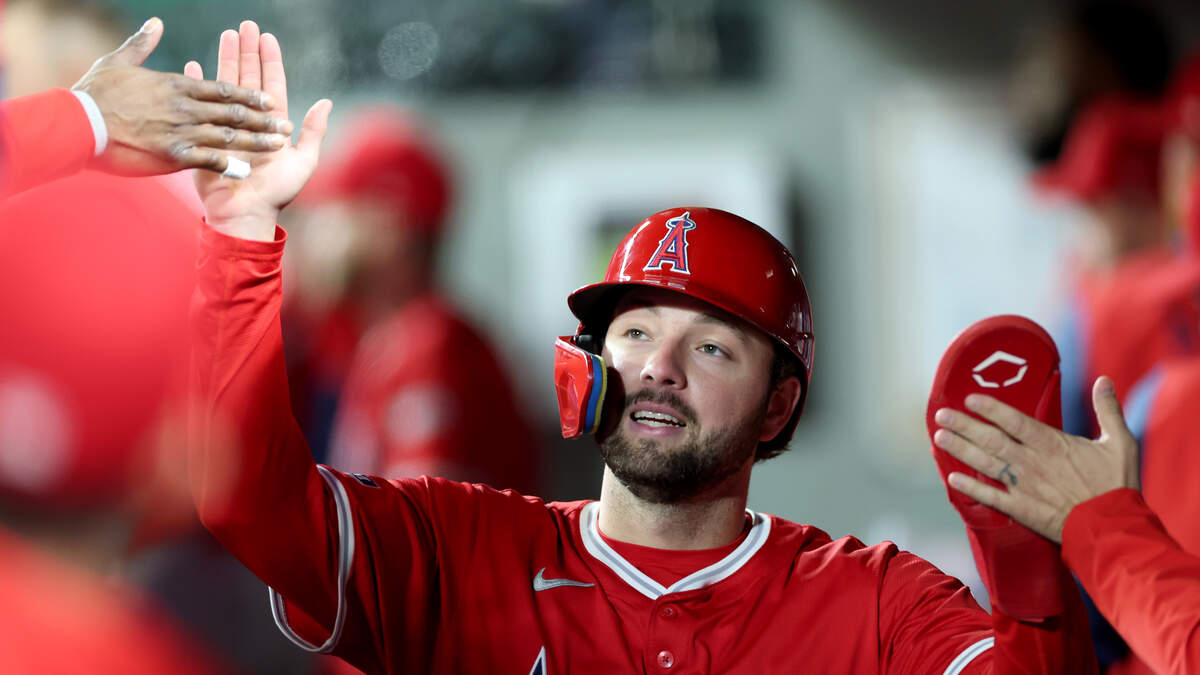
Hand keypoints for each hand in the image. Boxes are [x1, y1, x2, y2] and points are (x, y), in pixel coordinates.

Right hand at [70, 17, 292, 175]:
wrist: (78, 123)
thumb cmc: (94, 93)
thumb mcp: (118, 61)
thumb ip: (141, 43)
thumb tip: (156, 23)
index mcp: (177, 86)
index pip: (223, 89)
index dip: (250, 96)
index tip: (270, 101)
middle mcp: (185, 108)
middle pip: (233, 113)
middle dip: (262, 120)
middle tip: (285, 126)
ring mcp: (181, 132)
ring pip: (227, 136)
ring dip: (255, 142)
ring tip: (278, 147)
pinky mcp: (171, 155)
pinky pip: (207, 160)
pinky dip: (227, 165)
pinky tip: (246, 171)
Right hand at [187, 21, 331, 241]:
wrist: (246, 215)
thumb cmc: (277, 194)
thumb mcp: (303, 162)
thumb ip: (313, 132)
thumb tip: (327, 102)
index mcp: (273, 125)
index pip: (272, 85)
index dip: (270, 60)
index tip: (266, 37)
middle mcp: (251, 122)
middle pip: (248, 79)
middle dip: (247, 51)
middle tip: (243, 26)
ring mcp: (228, 127)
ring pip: (227, 86)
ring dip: (225, 60)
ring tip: (224, 36)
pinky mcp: (207, 136)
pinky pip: (200, 107)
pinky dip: (197, 86)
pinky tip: (194, 66)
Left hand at [932, 376, 1139, 542]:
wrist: (1112, 528)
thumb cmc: (1117, 485)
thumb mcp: (1120, 442)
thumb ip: (1108, 410)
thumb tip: (1104, 381)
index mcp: (1052, 444)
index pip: (1014, 421)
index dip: (990, 409)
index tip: (969, 399)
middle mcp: (1032, 462)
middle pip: (991, 439)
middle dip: (964, 426)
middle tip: (941, 415)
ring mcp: (1024, 486)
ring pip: (985, 464)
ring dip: (961, 450)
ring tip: (939, 437)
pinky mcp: (1022, 509)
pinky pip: (991, 497)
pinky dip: (970, 488)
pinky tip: (952, 479)